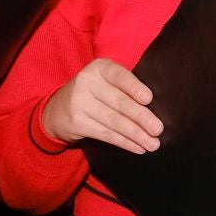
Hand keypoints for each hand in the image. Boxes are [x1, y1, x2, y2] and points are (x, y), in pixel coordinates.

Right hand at [42, 59, 162, 153]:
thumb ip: (125, 87)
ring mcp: (79, 103)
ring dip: (136, 134)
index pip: (120, 76)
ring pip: (114, 121)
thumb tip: (156, 109)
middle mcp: (86, 82)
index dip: (134, 88)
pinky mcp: (76, 123)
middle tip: (158, 129)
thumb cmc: (94, 92)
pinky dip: (125, 142)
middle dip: (142, 117)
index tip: (149, 99)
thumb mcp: (105, 80)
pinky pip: (106, 134)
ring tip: (153, 144)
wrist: (57, 109)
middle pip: (119, 102)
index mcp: (99, 68)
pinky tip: (138, 147)